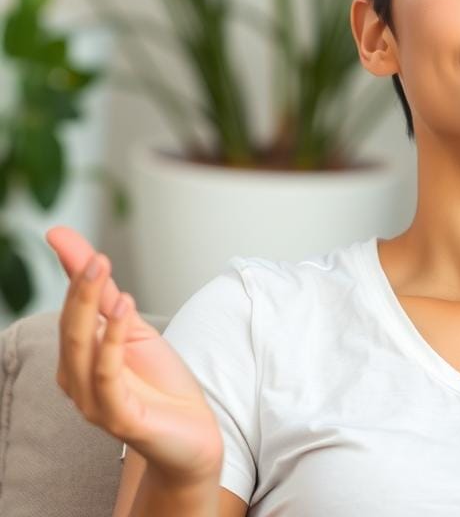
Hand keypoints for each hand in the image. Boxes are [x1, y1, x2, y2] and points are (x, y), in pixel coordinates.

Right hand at [48, 225, 223, 482]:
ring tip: (103, 270)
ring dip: (90, 307)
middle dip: (78, 287)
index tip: (58, 234)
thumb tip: (78, 251)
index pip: (71, 308)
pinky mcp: (118, 417)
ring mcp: (94, 400)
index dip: (69, 272)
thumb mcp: (135, 329)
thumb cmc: (161, 383)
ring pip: (82, 349)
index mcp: (79, 358)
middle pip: (71, 326)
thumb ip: (106, 295)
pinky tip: (125, 310)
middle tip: (90, 253)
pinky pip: (107, 376)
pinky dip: (113, 341)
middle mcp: (78, 379)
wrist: (192, 435)